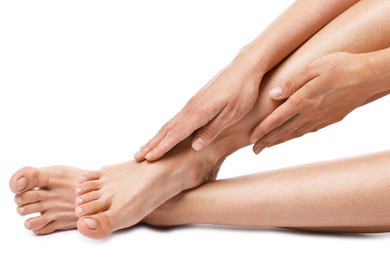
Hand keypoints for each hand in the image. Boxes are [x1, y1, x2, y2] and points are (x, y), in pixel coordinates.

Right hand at [135, 61, 262, 160]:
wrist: (245, 66)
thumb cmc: (243, 91)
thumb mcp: (233, 114)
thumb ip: (213, 130)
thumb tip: (194, 146)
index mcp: (199, 112)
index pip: (176, 134)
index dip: (161, 148)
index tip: (148, 158)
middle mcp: (191, 108)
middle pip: (167, 129)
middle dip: (152, 144)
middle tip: (136, 157)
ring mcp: (193, 103)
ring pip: (171, 123)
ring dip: (157, 137)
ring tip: (145, 147)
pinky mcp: (197, 101)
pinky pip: (178, 119)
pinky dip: (167, 129)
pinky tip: (166, 133)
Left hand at [249, 52, 373, 153]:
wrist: (369, 76)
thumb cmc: (341, 66)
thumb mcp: (313, 67)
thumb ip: (291, 82)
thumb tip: (273, 95)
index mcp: (302, 100)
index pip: (276, 119)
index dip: (262, 130)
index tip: (251, 139)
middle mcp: (310, 113)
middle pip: (283, 131)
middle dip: (267, 142)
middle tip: (254, 150)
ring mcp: (321, 118)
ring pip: (295, 133)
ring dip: (280, 141)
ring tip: (268, 146)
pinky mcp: (331, 119)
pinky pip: (309, 131)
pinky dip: (296, 136)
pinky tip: (292, 137)